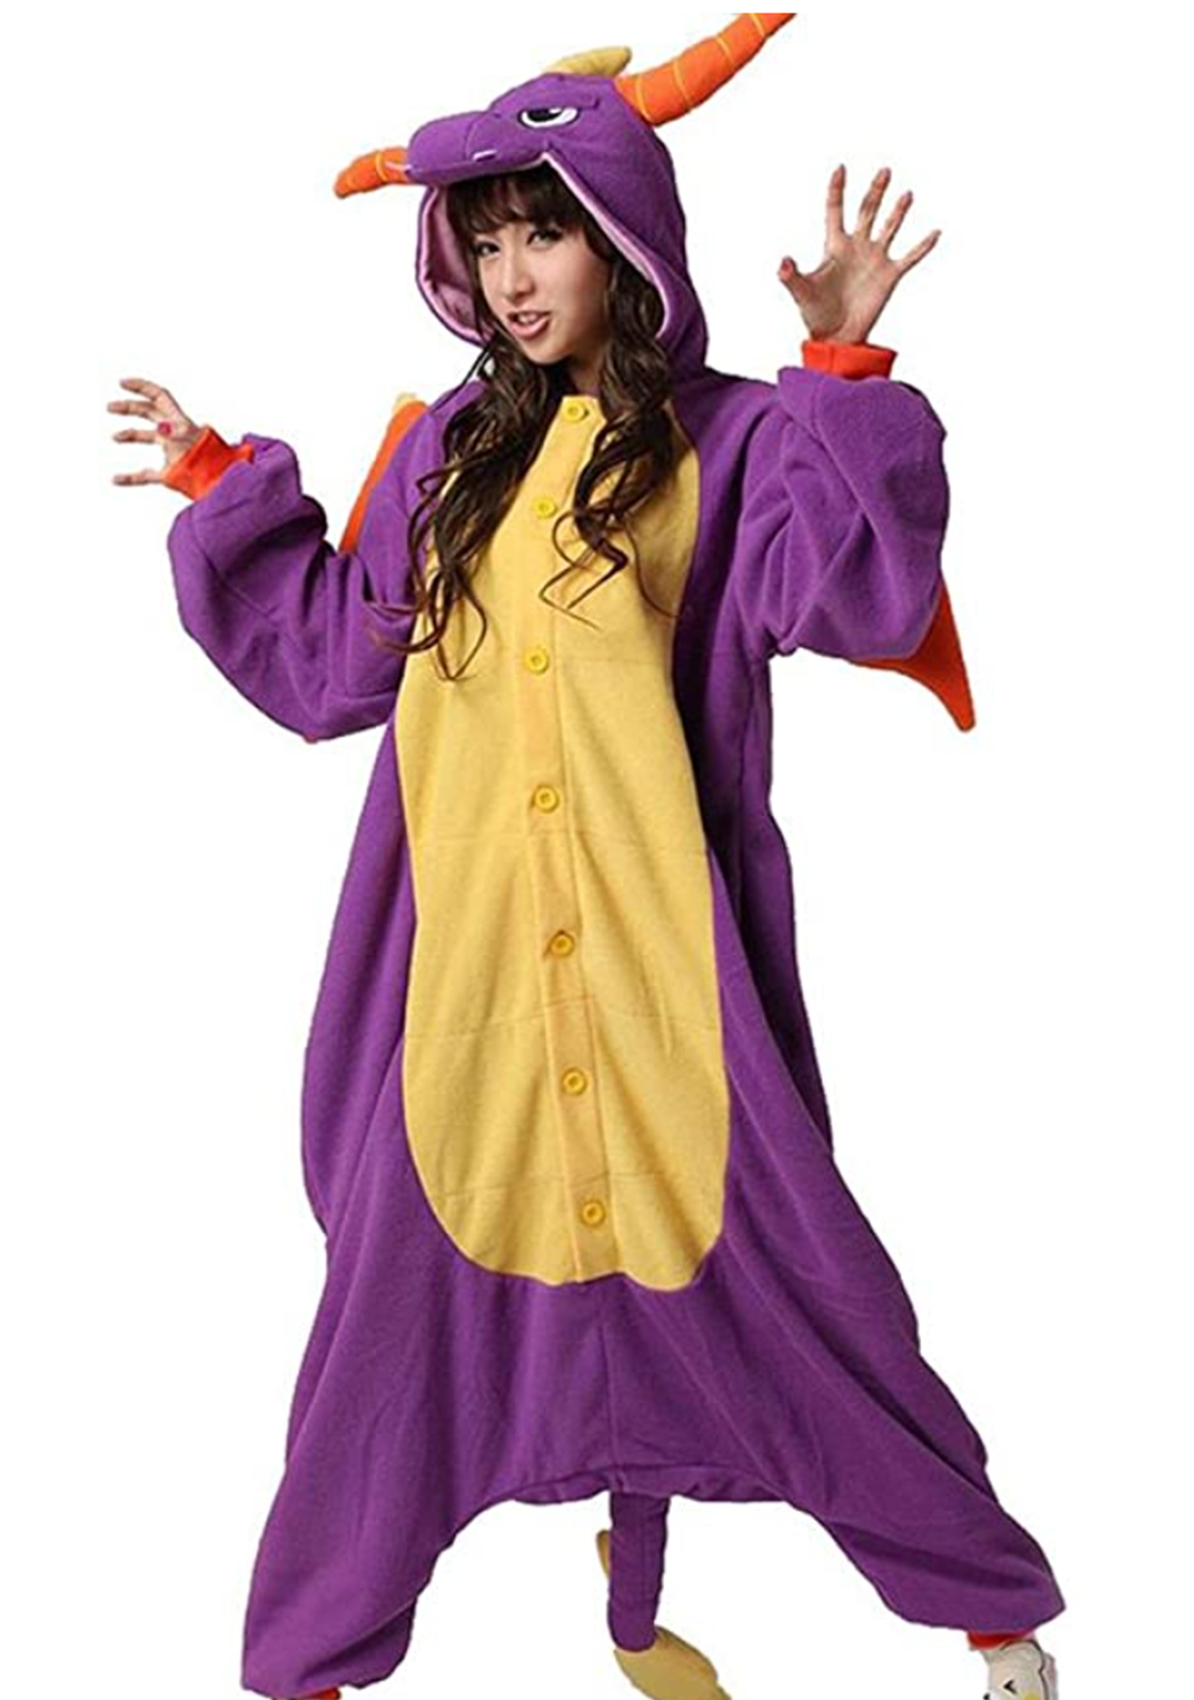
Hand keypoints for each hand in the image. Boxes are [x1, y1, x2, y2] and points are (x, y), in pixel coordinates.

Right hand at [109, 377, 203, 484]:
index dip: (141, 386)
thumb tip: (160, 427)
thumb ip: (174, 435)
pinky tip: (116, 479)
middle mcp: (176, 433)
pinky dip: (131, 477)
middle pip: (150, 412)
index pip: (160, 396)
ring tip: (114, 437)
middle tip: (109, 407)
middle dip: (130, 407)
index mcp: (180, 422)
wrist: (221, 485)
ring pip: (149, 437)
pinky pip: (148, 474)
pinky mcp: (172, 473)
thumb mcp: (189, 446)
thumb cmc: (209, 465)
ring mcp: (174, 452)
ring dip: (130, 434)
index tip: (122, 383)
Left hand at [778, 164, 940, 344]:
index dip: (837, 190)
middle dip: (875, 191)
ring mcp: (875, 259)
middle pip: (867, 211)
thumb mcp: (802, 292)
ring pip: (889, 227)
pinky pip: (910, 257)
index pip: (835, 210)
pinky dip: (922, 246)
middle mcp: (857, 247)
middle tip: (884, 171)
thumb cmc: (815, 314)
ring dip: (898, 211)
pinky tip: (935, 232)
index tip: (840, 168)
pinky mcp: (890, 276)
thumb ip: (791, 276)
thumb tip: (782, 263)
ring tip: (907, 194)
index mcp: (835, 246)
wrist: (836, 337)